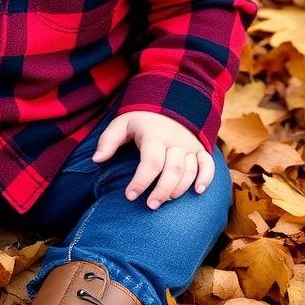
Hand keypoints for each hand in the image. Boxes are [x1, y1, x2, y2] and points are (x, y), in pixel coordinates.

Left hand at [92, 110, 213, 208]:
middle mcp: (175, 141)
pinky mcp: (200, 148)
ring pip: (189, 171)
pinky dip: (206, 178)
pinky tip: (197, 191)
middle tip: (150, 206)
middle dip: (161, 192)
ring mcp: (190, 145)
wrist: (169, 99)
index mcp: (155, 135)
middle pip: (173, 171)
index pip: (151, 162)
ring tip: (163, 201)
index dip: (141, 181)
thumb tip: (96, 160)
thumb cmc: (141, 118)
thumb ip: (108, 140)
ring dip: (178, 189)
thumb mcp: (122, 123)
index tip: (129, 196)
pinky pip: (208, 164)